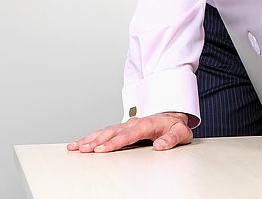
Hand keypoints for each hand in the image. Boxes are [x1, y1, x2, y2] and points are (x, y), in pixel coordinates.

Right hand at [66, 112, 192, 152]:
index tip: (103, 149)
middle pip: (113, 132)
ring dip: (90, 139)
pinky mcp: (121, 128)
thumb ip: (171, 139)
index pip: (129, 134)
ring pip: (105, 131)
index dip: (115, 142)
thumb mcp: (181, 133)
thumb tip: (160, 145)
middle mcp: (134, 123)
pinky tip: (79, 143)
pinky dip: (90, 137)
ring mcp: (126, 125)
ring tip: (75, 147)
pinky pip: (104, 132)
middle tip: (83, 149)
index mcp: (147, 124)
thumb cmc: (175, 126)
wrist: (173, 116)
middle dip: (97, 141)